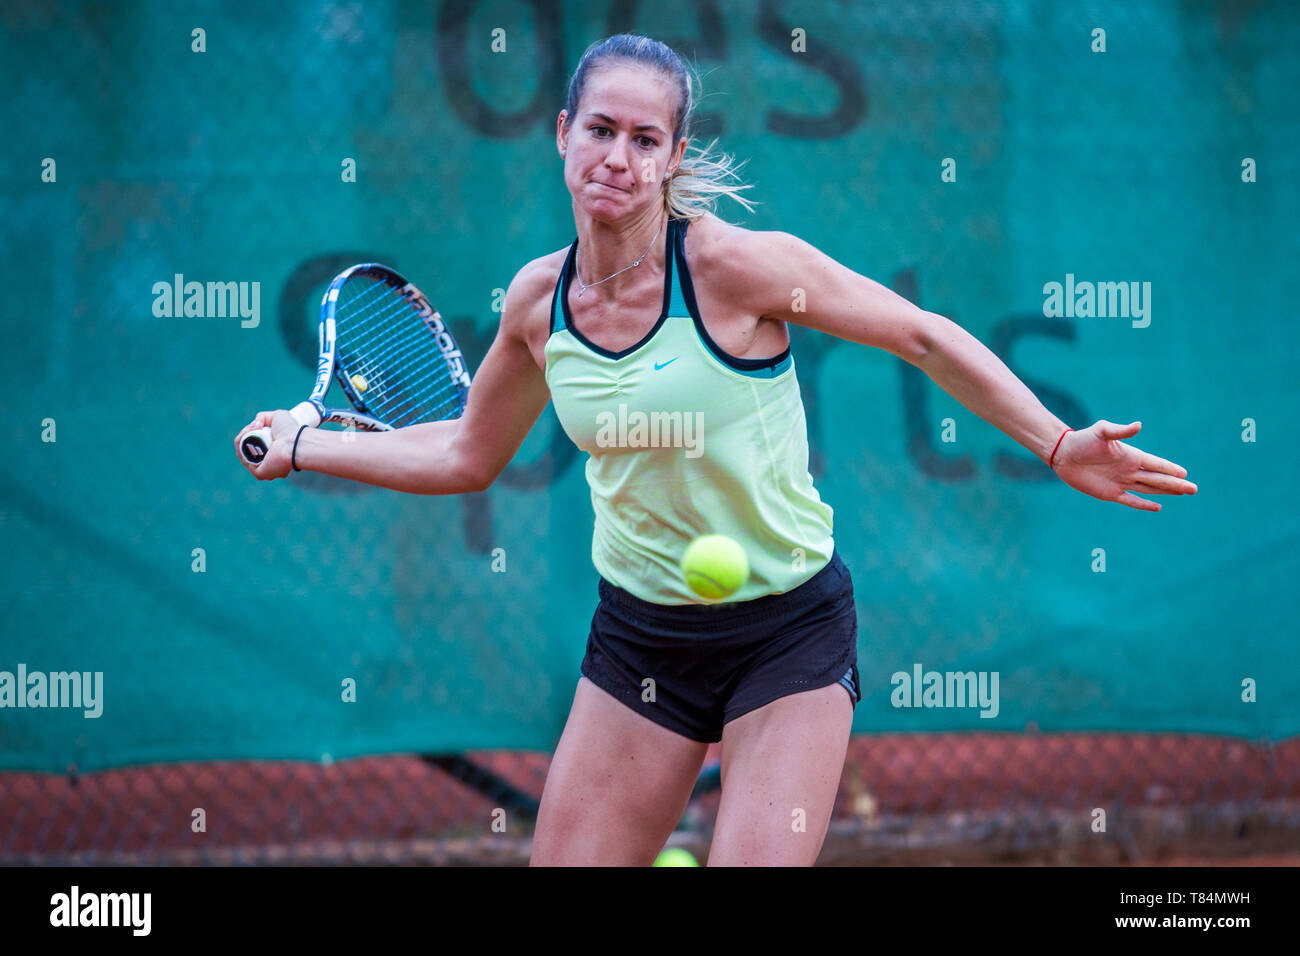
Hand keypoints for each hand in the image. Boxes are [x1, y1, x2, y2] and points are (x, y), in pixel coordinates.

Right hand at [234, 409, 302, 479]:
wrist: (295, 442)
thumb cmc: (292, 430)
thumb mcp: (278, 416)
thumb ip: (264, 417)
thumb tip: (254, 425)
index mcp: (278, 454)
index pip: (259, 445)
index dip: (253, 433)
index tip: (257, 425)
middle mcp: (272, 464)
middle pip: (249, 448)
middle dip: (245, 434)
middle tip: (252, 426)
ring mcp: (264, 470)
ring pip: (244, 452)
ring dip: (241, 438)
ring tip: (249, 429)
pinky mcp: (259, 473)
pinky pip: (243, 458)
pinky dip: (239, 445)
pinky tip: (242, 435)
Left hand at [1052, 420, 1196, 511]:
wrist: (1064, 454)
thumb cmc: (1083, 439)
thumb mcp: (1102, 432)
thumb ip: (1120, 431)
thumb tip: (1139, 425)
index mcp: (1131, 456)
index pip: (1156, 464)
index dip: (1170, 469)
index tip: (1185, 474)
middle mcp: (1129, 470)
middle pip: (1158, 479)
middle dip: (1176, 484)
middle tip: (1194, 489)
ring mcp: (1121, 482)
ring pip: (1149, 489)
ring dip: (1166, 492)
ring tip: (1183, 493)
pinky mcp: (1110, 493)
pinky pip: (1131, 500)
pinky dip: (1144, 504)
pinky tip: (1158, 507)